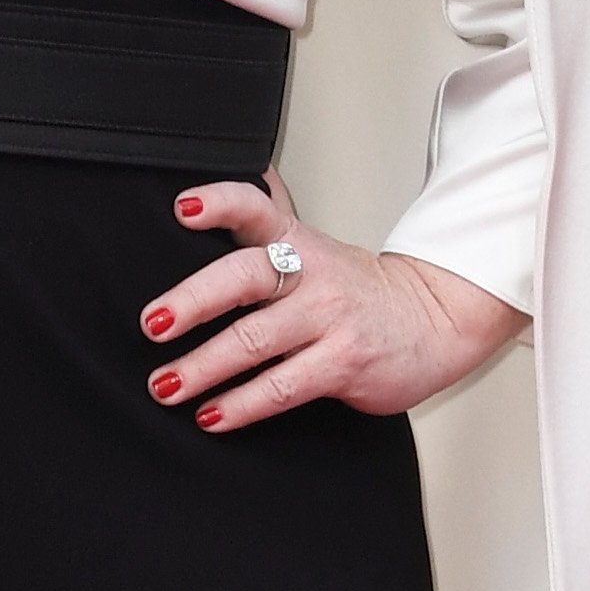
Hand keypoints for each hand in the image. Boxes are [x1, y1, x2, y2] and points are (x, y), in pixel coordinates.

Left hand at [140, 173, 524, 431]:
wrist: (436, 322)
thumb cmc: (362, 290)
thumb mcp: (317, 246)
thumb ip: (273, 215)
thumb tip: (244, 175)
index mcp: (298, 243)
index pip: (258, 209)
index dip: (221, 203)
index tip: (184, 208)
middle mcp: (311, 277)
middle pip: (245, 278)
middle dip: (192, 300)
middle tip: (152, 324)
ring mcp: (328, 320)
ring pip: (255, 341)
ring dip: (203, 367)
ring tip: (166, 385)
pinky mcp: (342, 365)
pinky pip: (282, 387)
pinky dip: (241, 404)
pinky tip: (211, 415)